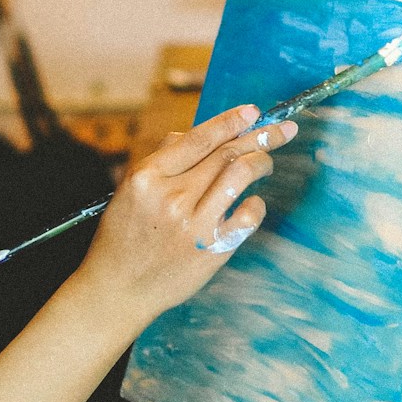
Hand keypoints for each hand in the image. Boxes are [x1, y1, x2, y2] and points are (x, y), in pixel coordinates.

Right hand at [71, 105, 296, 325]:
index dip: (230, 121)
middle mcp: (171, 197)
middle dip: (261, 136)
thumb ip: (162, 161)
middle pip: (226, 153)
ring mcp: (193, 224)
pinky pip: (248, 216)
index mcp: (147, 177)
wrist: (117, 289)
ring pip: (240, 175)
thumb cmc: (123, 238)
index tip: (252, 111)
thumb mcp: (129, 190)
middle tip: (285, 129)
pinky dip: (256, 204)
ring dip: (261, 162)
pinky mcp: (211, 248)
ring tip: (267, 162)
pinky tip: (252, 202)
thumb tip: (192, 134)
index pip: (198, 138)